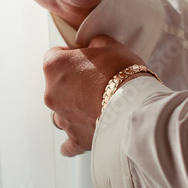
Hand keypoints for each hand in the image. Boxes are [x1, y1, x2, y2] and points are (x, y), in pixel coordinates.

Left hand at [44, 35, 144, 156]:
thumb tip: (94, 46)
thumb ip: (95, 43)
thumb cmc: (123, 74)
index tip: (84, 59)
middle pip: (57, 85)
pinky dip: (74, 139)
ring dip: (74, 108)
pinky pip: (68, 144)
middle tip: (97, 81)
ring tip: (96, 106)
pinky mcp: (75, 138)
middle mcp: (52, 93)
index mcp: (54, 67)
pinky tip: (81, 135)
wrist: (135, 106)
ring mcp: (62, 118)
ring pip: (62, 111)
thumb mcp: (110, 44)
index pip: (54, 56)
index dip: (71, 56)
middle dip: (73, 82)